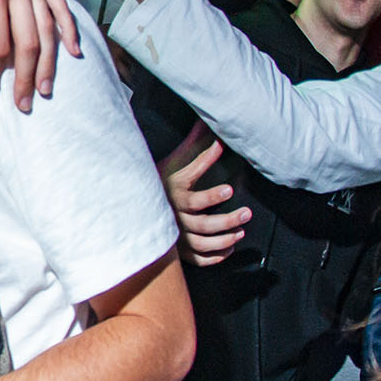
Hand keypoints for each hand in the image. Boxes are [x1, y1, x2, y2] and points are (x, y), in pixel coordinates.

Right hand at [160, 123, 249, 266]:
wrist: (133, 206)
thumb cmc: (158, 181)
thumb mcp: (172, 162)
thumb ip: (193, 145)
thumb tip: (207, 122)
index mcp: (172, 192)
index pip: (193, 193)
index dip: (211, 192)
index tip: (229, 185)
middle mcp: (174, 215)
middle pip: (202, 223)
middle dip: (227, 219)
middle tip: (246, 213)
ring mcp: (175, 234)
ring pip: (202, 242)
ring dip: (224, 239)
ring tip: (242, 230)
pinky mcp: (178, 248)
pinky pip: (197, 258)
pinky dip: (215, 256)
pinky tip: (229, 247)